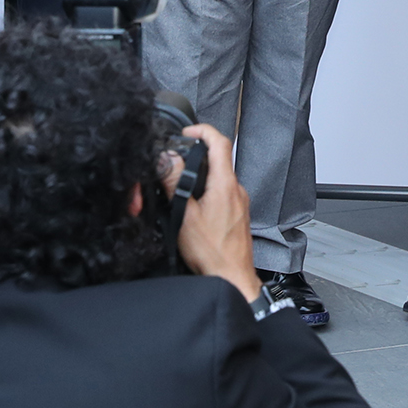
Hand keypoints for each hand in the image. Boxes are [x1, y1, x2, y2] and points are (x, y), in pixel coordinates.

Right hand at [164, 123, 259, 303]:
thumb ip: (176, 183)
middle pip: (220, 158)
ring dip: (203, 174)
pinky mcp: (239, 213)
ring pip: (221, 177)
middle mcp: (237, 189)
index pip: (220, 142)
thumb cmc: (212, 252)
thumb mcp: (185, 215)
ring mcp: (240, 202)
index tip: (187, 131)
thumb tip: (167, 159)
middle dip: (198, 154)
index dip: (202, 130)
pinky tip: (195, 205)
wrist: (232, 277)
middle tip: (178, 157)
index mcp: (225, 184)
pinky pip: (224, 192)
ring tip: (182, 183)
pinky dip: (209, 190)